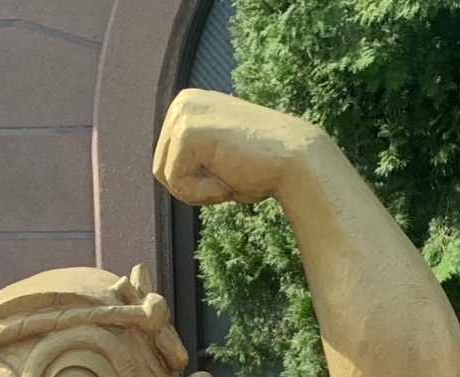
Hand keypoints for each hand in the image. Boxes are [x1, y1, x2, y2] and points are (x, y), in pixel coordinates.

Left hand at [154, 90, 328, 206]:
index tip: (232, 166)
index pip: (168, 162)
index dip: (199, 180)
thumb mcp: (220, 156)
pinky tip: (231, 173)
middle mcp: (182, 102)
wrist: (298, 161)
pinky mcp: (186, 132)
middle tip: (232, 172)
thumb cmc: (265, 166)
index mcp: (188, 104)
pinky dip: (206, 191)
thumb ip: (194, 158)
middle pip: (161, 170)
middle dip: (196, 185)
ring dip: (201, 189)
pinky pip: (177, 183)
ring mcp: (183, 113)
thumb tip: (165, 173)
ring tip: (231, 171)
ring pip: (167, 177)